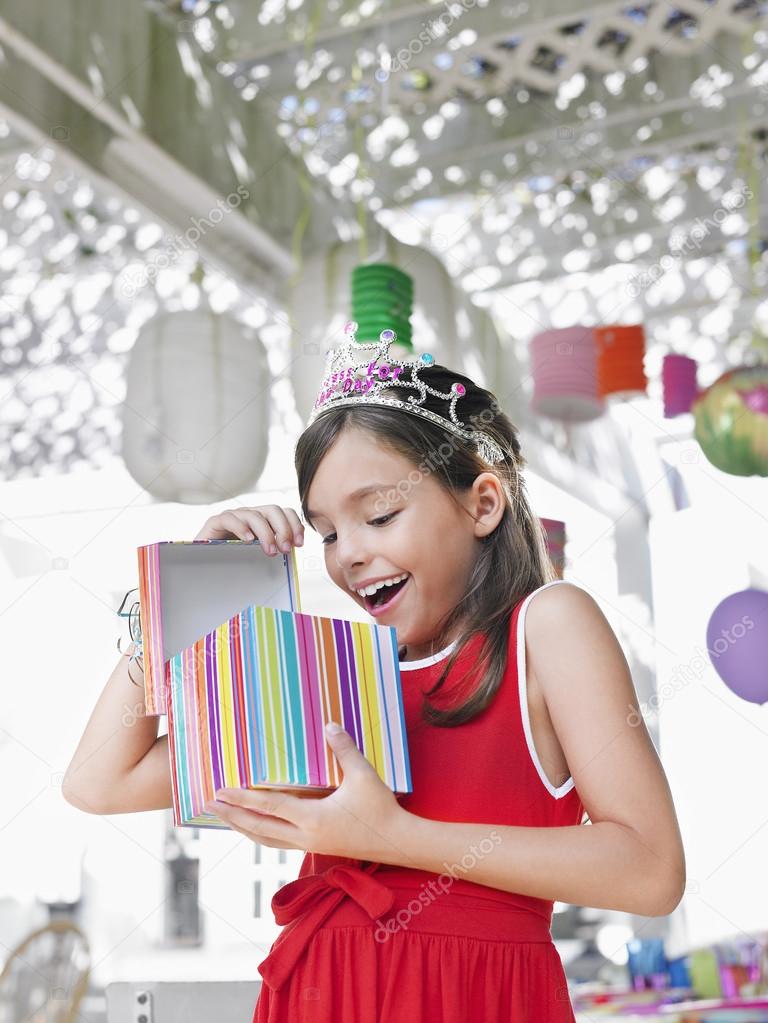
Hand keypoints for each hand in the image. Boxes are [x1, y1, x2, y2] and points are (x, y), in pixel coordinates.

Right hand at [194, 504, 304, 556]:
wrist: (204, 566)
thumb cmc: (233, 562)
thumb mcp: (259, 556)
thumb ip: (274, 550)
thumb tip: (294, 553)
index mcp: (263, 521)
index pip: (284, 512)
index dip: (294, 525)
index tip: (299, 544)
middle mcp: (250, 515)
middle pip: (272, 510)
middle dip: (283, 529)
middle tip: (285, 549)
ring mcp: (233, 517)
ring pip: (254, 515)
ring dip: (266, 533)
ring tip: (269, 551)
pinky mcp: (215, 522)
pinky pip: (229, 518)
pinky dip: (241, 527)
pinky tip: (248, 540)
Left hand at [203, 724, 412, 864]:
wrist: (396, 843)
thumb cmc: (380, 809)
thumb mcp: (364, 776)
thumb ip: (344, 750)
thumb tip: (328, 725)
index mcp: (312, 819)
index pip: (269, 807)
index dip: (243, 798)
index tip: (221, 791)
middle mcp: (304, 836)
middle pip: (258, 827)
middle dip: (232, 815)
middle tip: (209, 804)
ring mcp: (308, 845)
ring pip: (265, 839)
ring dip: (242, 827)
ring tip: (224, 816)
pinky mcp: (315, 847)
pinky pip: (277, 841)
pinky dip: (260, 833)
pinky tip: (256, 827)